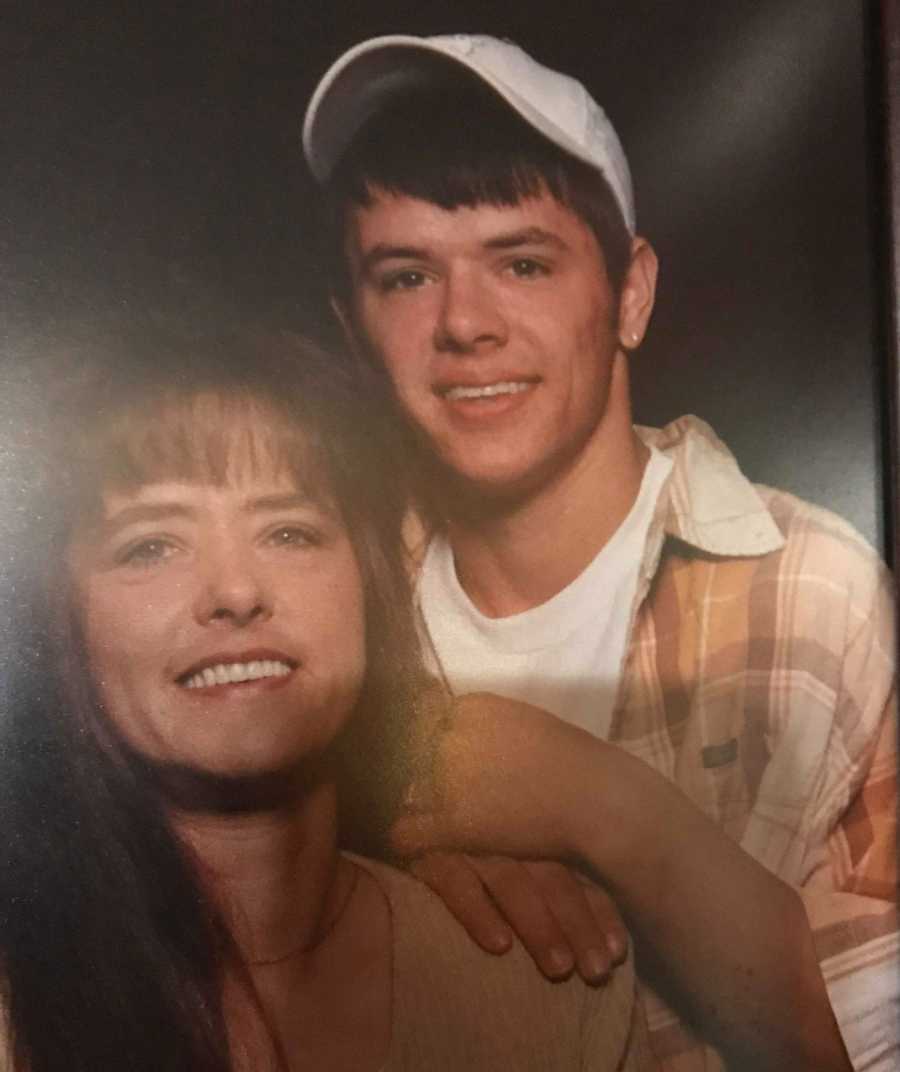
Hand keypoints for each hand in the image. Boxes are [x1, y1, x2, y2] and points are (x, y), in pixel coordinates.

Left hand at [394, 691, 602, 860]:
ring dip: (422, 804)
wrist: (596, 798)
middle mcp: (451, 736)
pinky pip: (409, 832)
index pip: (425, 720)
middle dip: (426, 774)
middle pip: (416, 756)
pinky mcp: (453, 822)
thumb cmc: (571, 760)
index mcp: (469, 707)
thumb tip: (458, 734)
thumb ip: (486, 726)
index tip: (441, 761)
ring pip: (413, 793)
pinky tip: (413, 841)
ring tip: (444, 816)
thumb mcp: (524, 722)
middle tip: (446, 793)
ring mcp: (448, 779)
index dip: (432, 744)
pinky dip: (408, 838)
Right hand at [410, 851, 627, 984]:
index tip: (617, 953)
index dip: (599, 911)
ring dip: (539, 924)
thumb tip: (605, 944)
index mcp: (533, 836)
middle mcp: (507, 835)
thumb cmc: (471, 858)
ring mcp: (469, 842)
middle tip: (596, 971)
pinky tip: (498, 946)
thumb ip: (554, 884)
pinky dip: (479, 912)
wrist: (397, 820)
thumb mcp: (517, 865)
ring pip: (512, 880)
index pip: (576, 872)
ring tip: (560, 969)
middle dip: (578, 924)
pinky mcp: (429, 854)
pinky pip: (456, 882)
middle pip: (553, 876)